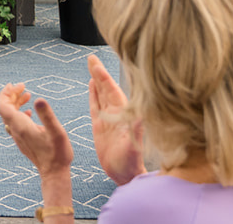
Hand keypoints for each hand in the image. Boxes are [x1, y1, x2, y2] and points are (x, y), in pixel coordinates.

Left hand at [0, 83, 73, 177]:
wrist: (54, 173)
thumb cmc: (57, 153)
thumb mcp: (56, 132)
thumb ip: (47, 115)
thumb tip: (38, 98)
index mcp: (21, 126)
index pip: (3, 106)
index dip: (6, 93)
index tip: (16, 85)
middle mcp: (16, 131)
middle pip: (5, 109)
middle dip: (11, 95)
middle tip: (23, 86)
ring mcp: (18, 137)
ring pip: (10, 116)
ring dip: (15, 103)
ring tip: (27, 94)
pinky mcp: (23, 141)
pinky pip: (15, 123)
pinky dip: (19, 113)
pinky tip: (29, 112)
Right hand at [88, 55, 144, 184]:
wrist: (125, 175)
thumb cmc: (132, 162)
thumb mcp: (133, 145)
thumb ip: (136, 128)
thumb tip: (141, 112)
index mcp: (123, 114)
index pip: (111, 90)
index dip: (103, 77)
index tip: (95, 64)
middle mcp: (116, 113)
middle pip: (106, 88)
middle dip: (98, 73)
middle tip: (90, 58)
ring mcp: (108, 118)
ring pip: (101, 94)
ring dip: (96, 81)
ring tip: (91, 67)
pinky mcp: (101, 126)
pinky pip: (96, 106)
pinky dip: (93, 94)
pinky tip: (91, 86)